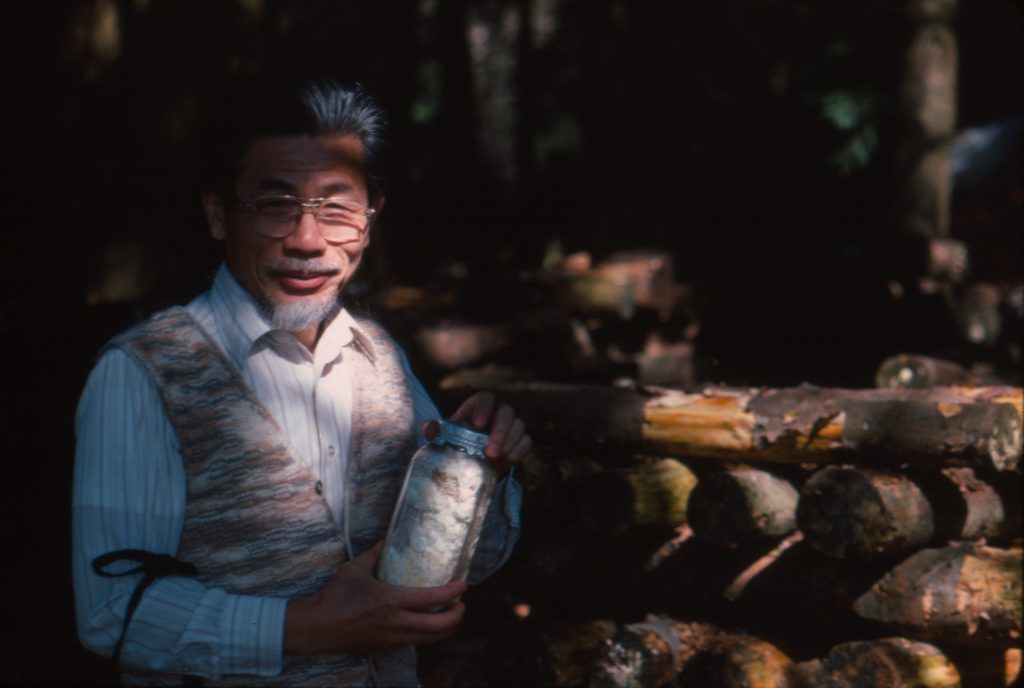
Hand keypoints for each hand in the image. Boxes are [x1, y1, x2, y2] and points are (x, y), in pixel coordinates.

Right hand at [284, 542, 466, 655]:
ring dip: (444, 629)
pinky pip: (413, 643)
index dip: (453, 593)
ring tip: (449, 616)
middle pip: (440, 626)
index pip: (433, 599)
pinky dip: (425, 635)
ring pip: (429, 639)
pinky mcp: (385, 649)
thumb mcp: (354, 569)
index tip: (463, 585)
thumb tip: (385, 541)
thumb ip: (374, 555)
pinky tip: (424, 625)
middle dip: (457, 616)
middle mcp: (396, 623)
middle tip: (461, 605)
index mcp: (392, 601)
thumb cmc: (335, 597)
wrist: (317, 628)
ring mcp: (392, 640)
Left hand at [422, 391, 531, 474]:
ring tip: (495, 459)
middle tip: (490, 452)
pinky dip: (518, 451)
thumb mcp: (443, 435)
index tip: (477, 425)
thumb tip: (429, 429)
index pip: (486, 398)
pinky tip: (506, 461)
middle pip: (507, 412)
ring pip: (519, 426)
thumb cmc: (456, 440)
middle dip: (500, 432)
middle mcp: (499, 411)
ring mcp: (512, 425)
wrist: (471, 458)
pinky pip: (526, 442)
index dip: (484, 409)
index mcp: (479, 405)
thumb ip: (434, 430)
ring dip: (509, 443)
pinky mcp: (520, 440)